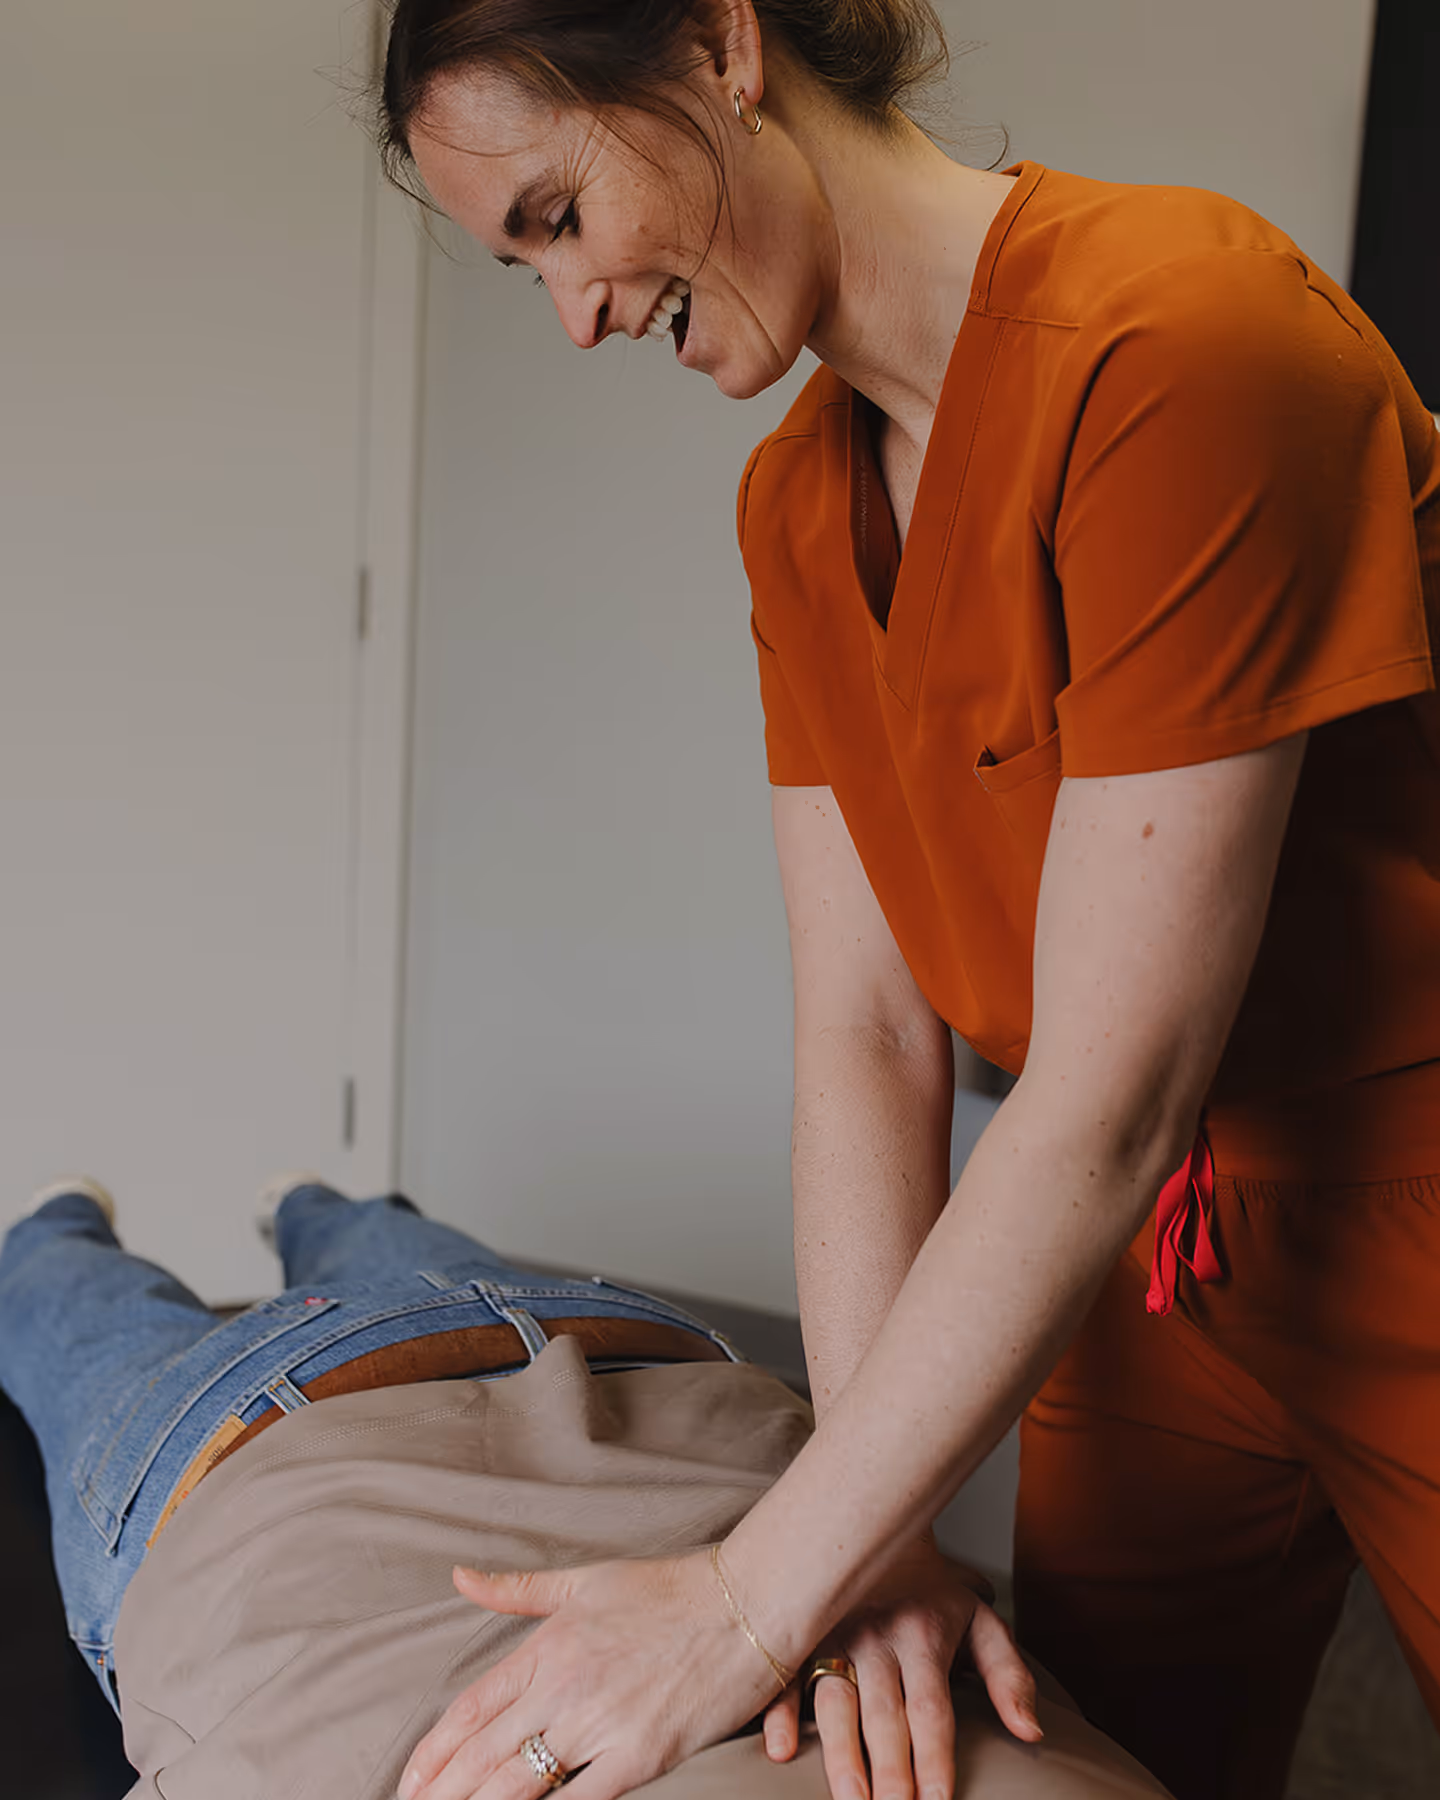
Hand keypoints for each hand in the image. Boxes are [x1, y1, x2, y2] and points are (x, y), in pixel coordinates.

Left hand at [398, 1553, 785, 1799]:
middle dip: (444, 1793)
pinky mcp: (641, 1755)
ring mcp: (602, 1723)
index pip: (472, 1707)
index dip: (434, 1752)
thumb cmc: (672, 1588)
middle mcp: (565, 1685)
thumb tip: (461, 1578)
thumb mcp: (587, 1579)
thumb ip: (519, 1589)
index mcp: (549, 1645)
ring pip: (519, 1784)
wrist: (748, 1602)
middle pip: (484, 1754)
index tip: (411, 1781)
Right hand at [760, 1539, 1040, 1799]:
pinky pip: (784, 1676)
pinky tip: (782, 1750)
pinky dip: (780, 1711)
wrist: (878, 1528)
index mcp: (923, 1635)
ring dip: (840, 1755)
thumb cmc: (934, 1594)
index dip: (935, 1759)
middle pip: (884, 1714)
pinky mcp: (800, 1635)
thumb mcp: (982, 1623)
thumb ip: (1009, 1677)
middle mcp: (877, 1638)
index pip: (931, 1709)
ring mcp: (833, 1635)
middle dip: (889, 1771)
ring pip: (836, 1702)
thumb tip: (1032, 1732)